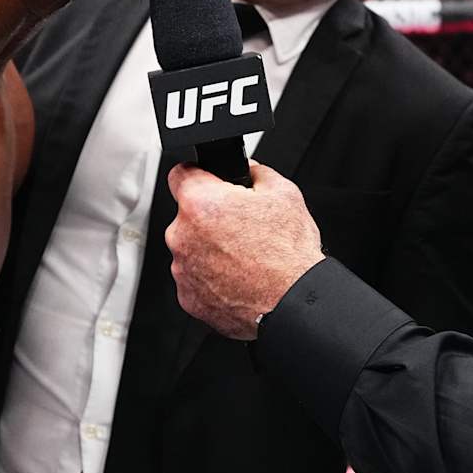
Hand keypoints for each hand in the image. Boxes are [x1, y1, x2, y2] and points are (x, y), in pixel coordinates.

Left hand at [165, 161, 324, 339]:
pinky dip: (211, 278)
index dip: (198, 176)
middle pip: (187, 216)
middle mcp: (181, 235)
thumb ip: (256, 172)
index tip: (207, 183)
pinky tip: (237, 278)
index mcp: (200, 203)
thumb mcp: (283, 193)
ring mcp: (182, 269)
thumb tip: (249, 170)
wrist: (292, 302)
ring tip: (243, 257)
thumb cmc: (288, 254)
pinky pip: (195, 279)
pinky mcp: (188, 297)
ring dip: (209, 250)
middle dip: (209, 218)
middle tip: (239, 228)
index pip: (180, 174)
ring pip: (190, 249)